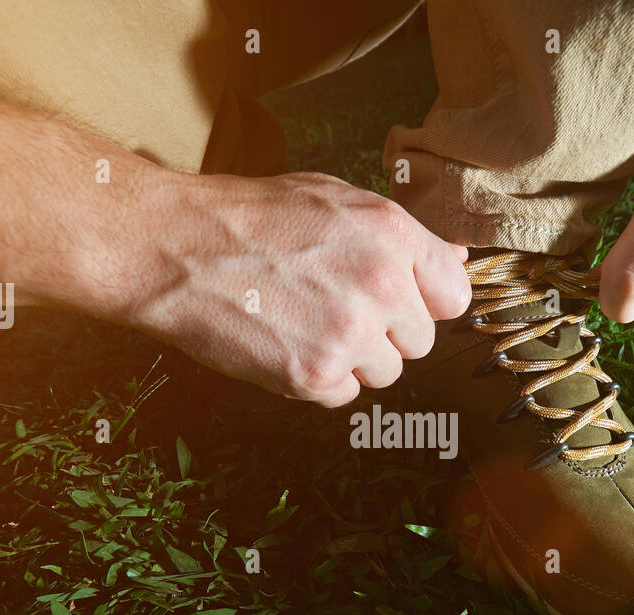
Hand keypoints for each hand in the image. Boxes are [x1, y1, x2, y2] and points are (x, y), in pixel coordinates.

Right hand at [112, 171, 470, 406]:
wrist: (176, 248)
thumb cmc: (251, 218)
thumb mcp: (335, 200)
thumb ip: (401, 236)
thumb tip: (456, 260)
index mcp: (393, 235)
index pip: (454, 296)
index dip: (424, 300)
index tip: (395, 299)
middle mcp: (381, 286)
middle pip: (421, 342)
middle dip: (386, 332)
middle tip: (333, 306)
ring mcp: (349, 335)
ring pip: (385, 373)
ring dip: (353, 359)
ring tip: (304, 322)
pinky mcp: (315, 376)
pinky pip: (344, 396)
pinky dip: (318, 380)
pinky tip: (286, 343)